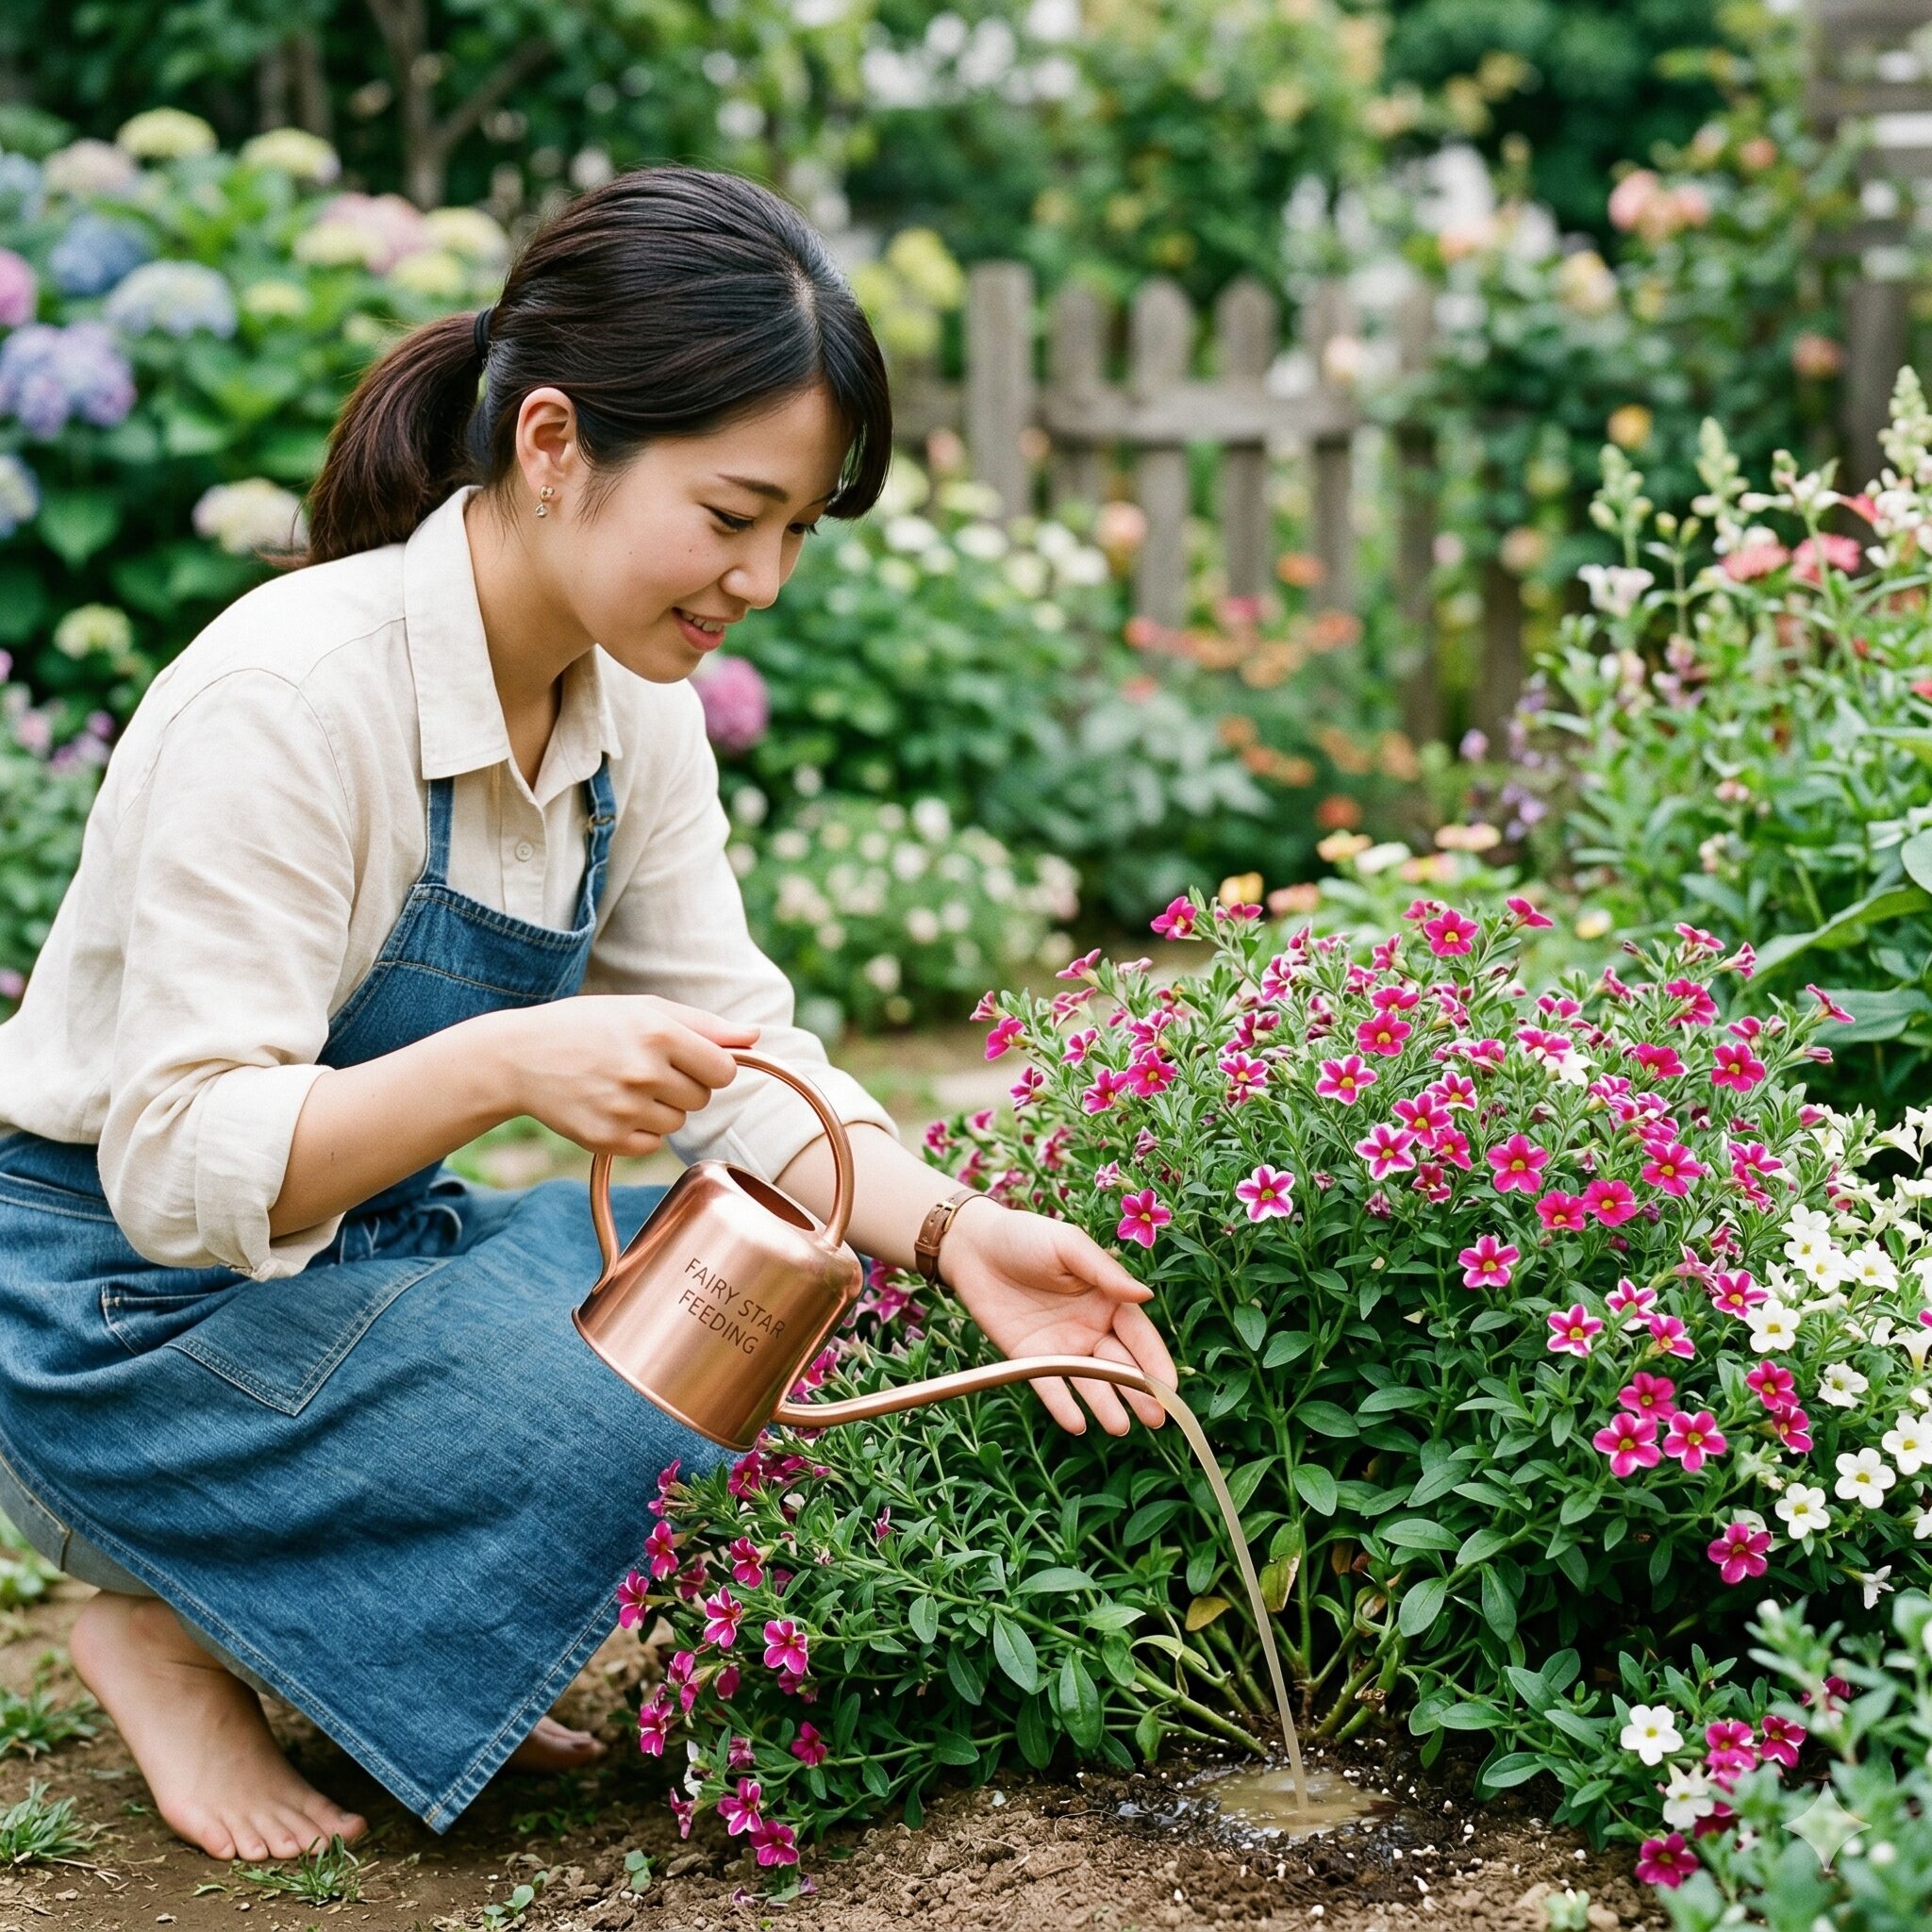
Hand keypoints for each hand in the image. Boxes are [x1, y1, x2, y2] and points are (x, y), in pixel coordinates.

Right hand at [483, 995, 758, 1157]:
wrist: (520, 1057)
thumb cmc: (589, 1026)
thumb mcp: (643, 1010)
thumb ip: (704, 1025)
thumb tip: (754, 1037)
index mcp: (658, 1033)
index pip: (724, 1070)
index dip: (711, 1066)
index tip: (690, 1060)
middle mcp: (643, 1072)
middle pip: (703, 1097)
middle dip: (684, 1085)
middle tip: (646, 1068)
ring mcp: (624, 1109)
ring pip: (678, 1122)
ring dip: (661, 1107)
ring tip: (623, 1085)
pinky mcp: (606, 1139)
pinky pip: (652, 1144)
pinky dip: (640, 1130)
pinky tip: (611, 1106)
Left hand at [937, 1198, 1177, 1435]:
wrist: (972, 1246)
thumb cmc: (1026, 1236)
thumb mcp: (1069, 1245)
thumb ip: (1106, 1273)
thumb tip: (1146, 1296)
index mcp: (1107, 1298)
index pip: (1139, 1335)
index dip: (1155, 1361)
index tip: (1169, 1388)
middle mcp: (1090, 1327)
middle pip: (1120, 1364)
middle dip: (1139, 1392)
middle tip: (1155, 1419)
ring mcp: (1061, 1345)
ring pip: (1088, 1380)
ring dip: (1105, 1404)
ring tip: (1118, 1426)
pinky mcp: (1029, 1357)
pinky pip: (1049, 1386)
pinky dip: (1062, 1405)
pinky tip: (1076, 1424)